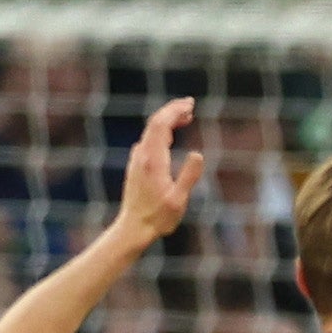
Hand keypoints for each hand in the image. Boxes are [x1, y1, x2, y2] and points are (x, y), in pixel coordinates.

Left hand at [115, 97, 205, 239]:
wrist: (133, 228)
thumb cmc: (158, 217)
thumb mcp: (179, 200)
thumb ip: (189, 176)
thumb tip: (198, 154)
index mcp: (153, 160)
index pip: (161, 125)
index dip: (175, 110)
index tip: (190, 104)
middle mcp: (142, 156)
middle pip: (155, 123)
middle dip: (172, 110)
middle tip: (190, 104)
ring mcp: (137, 160)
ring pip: (151, 131)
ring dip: (168, 120)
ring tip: (186, 117)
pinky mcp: (136, 166)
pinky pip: (149, 140)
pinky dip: (161, 132)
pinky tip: (171, 136)